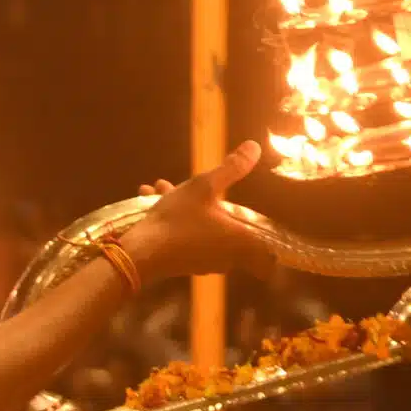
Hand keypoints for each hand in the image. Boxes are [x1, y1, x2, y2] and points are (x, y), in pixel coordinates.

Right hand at [120, 142, 272, 279]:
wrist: (141, 253)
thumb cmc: (179, 220)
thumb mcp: (204, 187)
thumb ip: (231, 169)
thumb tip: (255, 147)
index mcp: (239, 241)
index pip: (268, 257)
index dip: (269, 247)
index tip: (263, 231)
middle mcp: (227, 257)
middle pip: (233, 236)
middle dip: (217, 210)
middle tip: (202, 194)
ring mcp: (204, 262)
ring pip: (205, 232)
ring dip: (191, 210)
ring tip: (165, 187)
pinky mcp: (183, 263)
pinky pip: (188, 238)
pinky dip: (176, 221)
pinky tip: (149, 198)